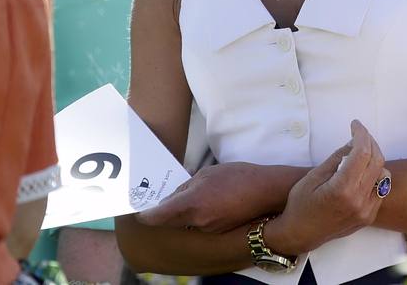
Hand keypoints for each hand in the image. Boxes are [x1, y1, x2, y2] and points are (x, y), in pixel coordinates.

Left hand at [137, 162, 276, 232]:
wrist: (267, 193)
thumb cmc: (239, 177)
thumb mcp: (208, 174)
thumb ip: (186, 187)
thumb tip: (173, 198)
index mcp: (192, 204)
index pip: (158, 216)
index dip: (145, 215)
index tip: (138, 212)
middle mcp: (197, 222)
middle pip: (170, 221)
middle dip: (163, 213)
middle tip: (158, 202)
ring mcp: (208, 230)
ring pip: (186, 223)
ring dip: (183, 213)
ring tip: (190, 197)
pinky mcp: (218, 233)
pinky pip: (200, 225)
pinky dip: (197, 216)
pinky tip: (207, 203)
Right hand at [264, 120, 386, 255]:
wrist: (300, 234)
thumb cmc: (301, 203)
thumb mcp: (313, 176)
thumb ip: (337, 158)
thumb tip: (354, 142)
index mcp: (342, 189)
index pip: (362, 153)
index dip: (361, 134)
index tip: (354, 124)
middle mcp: (359, 201)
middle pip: (377, 161)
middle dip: (370, 142)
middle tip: (358, 134)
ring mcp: (366, 211)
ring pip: (383, 174)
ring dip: (375, 158)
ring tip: (360, 152)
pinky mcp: (369, 216)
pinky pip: (381, 189)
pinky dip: (375, 175)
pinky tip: (362, 171)